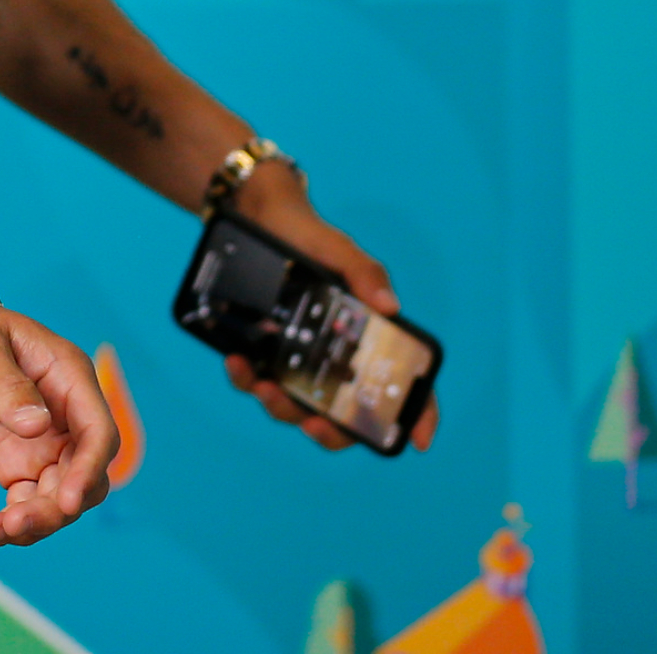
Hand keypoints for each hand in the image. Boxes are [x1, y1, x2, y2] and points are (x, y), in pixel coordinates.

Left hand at [0, 285, 116, 544]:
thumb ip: (7, 386)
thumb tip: (37, 426)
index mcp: (67, 377)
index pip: (98, 432)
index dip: (89, 470)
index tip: (66, 502)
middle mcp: (62, 415)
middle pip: (81, 477)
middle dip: (55, 508)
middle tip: (15, 523)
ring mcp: (39, 443)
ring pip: (54, 499)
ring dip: (31, 523)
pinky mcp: (11, 462)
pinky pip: (23, 504)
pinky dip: (6, 524)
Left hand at [218, 165, 439, 452]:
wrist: (256, 215)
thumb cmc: (308, 234)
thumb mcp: (338, 250)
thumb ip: (365, 273)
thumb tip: (389, 306)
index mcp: (363, 336)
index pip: (397, 380)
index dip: (416, 413)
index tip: (420, 441)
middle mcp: (332, 355)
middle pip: (342, 412)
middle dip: (330, 430)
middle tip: (313, 423)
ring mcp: (295, 358)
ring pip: (294, 405)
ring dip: (281, 407)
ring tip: (264, 387)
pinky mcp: (260, 351)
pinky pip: (255, 379)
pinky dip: (245, 379)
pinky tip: (236, 362)